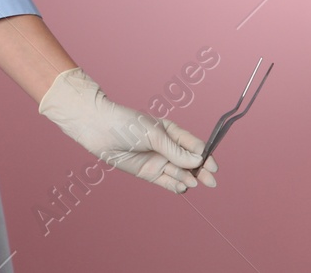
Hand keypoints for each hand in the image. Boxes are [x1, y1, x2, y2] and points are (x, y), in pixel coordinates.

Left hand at [38, 68, 216, 193]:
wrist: (98, 129)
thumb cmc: (126, 124)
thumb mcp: (154, 134)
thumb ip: (175, 150)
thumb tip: (198, 160)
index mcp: (171, 131)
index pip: (194, 145)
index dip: (205, 155)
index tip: (212, 165)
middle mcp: (166, 147)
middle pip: (190, 162)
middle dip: (201, 171)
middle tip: (210, 181)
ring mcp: (157, 160)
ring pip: (180, 173)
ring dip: (188, 178)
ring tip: (191, 181)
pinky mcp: (147, 172)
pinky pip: (166, 182)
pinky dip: (176, 185)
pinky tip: (182, 187)